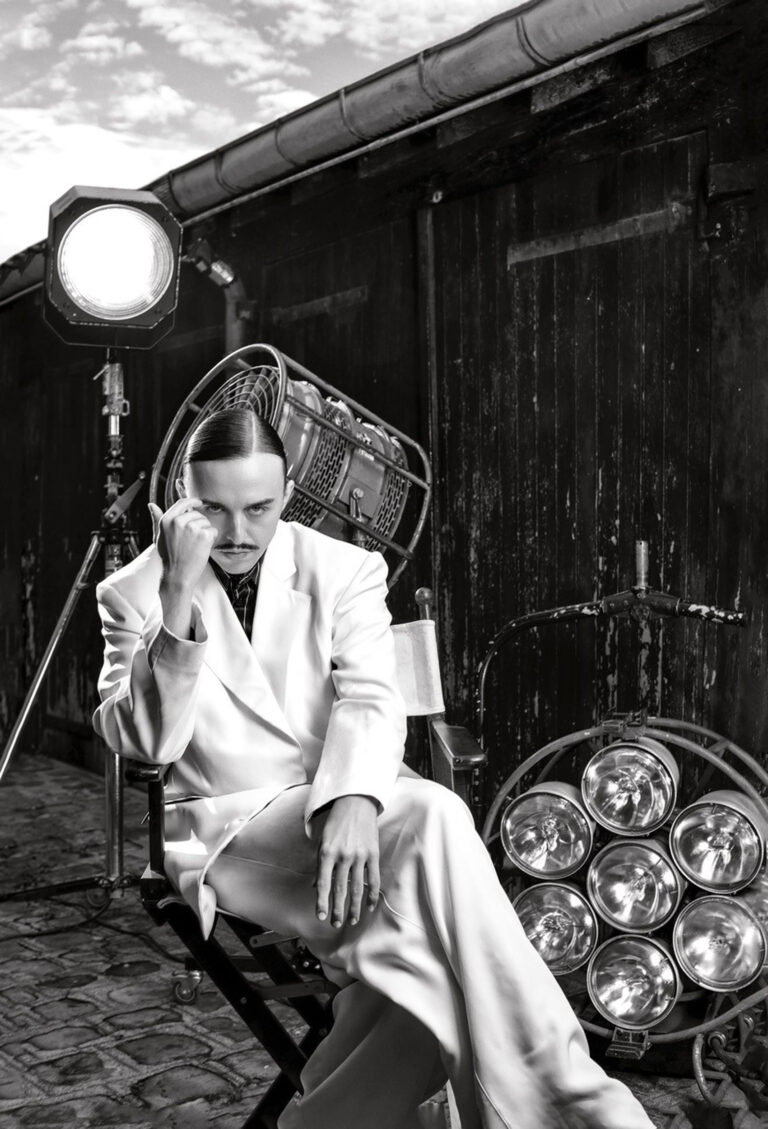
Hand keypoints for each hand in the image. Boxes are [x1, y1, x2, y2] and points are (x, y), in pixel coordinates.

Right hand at [148, 498, 216, 594]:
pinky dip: (211, 539)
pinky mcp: (204, 535)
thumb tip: (151, 505)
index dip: (193, 501)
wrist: (177, 575)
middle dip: (199, 524)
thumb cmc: (168, 557)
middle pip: (197, 514)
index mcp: (166, 520)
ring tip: (195, 545)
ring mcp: (192, 528)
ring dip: (205, 531)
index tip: (199, 503)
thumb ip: (156, 519)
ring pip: (206, 522)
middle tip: (193, 540)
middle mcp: (178, 521)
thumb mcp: (159, 536)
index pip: (183, 503)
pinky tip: (202, 548)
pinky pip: (213, 530)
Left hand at [310, 795, 379, 928]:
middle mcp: (343, 856)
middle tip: (336, 924)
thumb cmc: (336, 822)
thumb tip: (316, 886)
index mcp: (327, 852)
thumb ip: (319, 864)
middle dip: (337, 909)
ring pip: (357, 887)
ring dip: (354, 907)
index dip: (322, 902)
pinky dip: (372, 894)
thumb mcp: (322, 840)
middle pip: (340, 889)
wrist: (356, 802)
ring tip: (352, 920)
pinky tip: (370, 906)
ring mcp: (359, 856)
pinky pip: (373, 878)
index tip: (321, 916)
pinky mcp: (373, 854)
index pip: (324, 883)